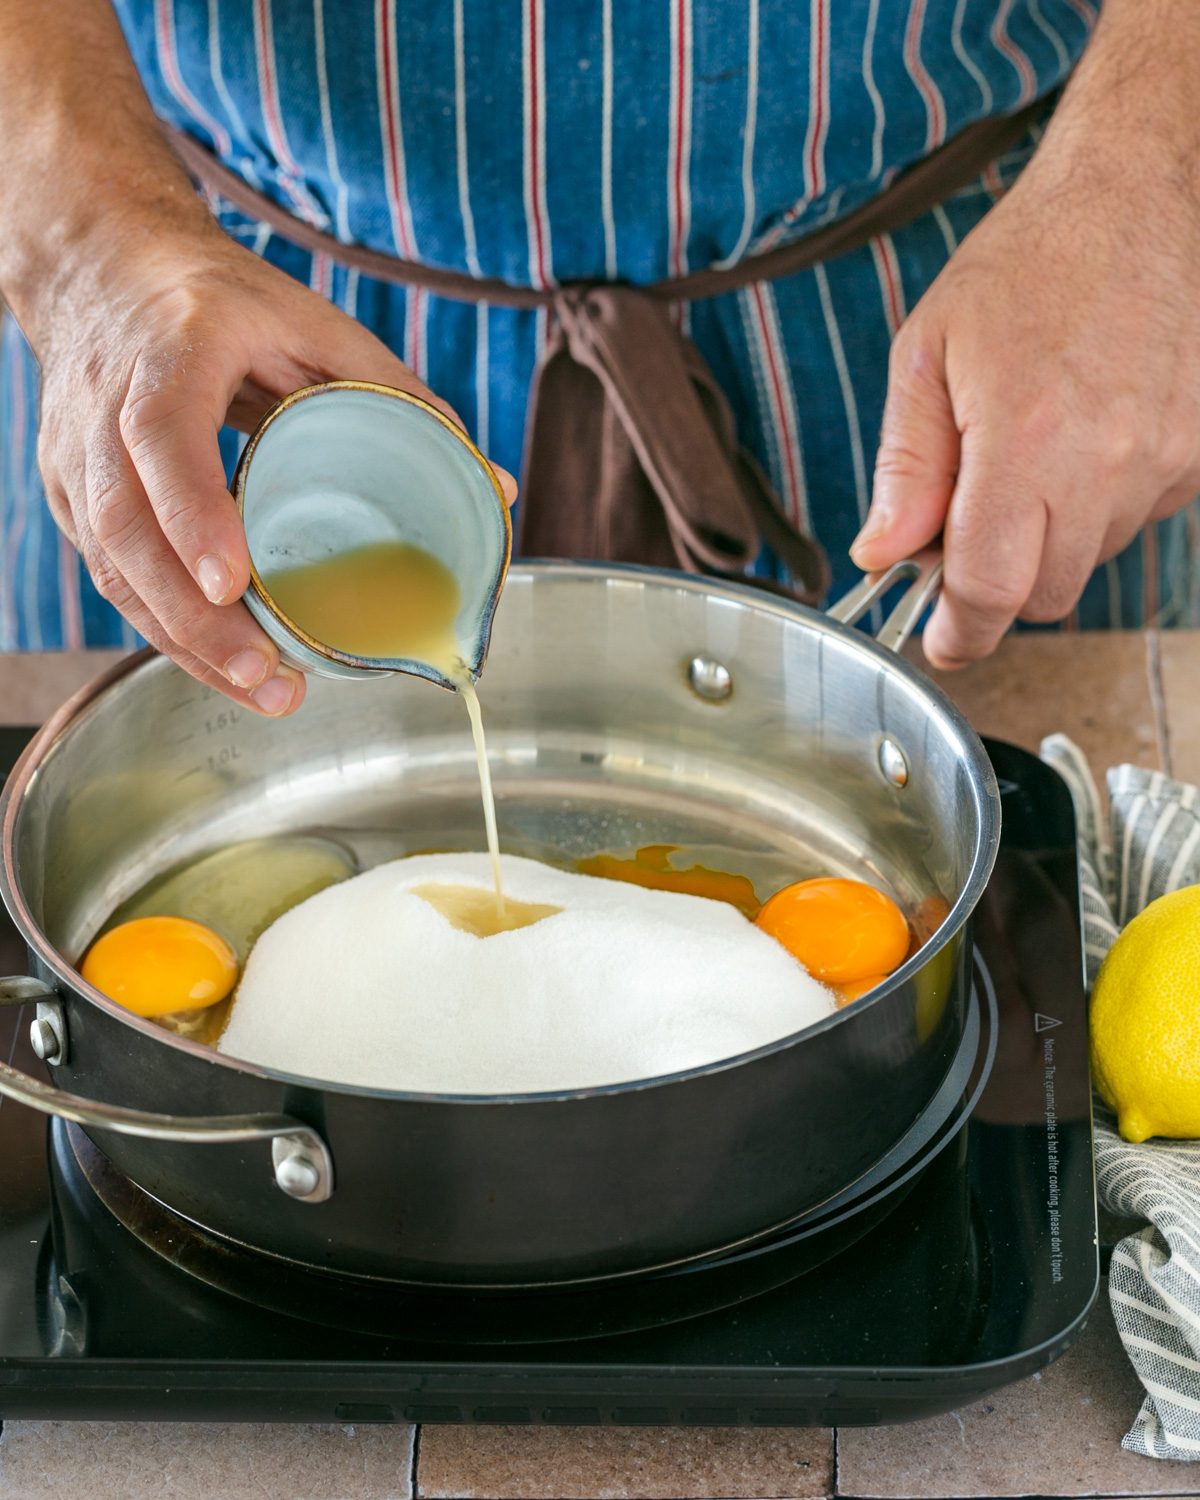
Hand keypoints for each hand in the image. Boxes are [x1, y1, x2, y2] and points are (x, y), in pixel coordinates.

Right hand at [31, 222, 515, 714]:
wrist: (108, 269)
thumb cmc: (224, 301)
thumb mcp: (318, 327)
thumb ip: (403, 401)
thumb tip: (496, 489)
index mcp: (174, 348)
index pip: (163, 434)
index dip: (192, 510)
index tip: (232, 580)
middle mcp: (108, 402)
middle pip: (127, 524)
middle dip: (192, 613)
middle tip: (264, 672)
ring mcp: (74, 453)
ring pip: (111, 563)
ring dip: (182, 639)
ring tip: (260, 687)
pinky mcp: (67, 492)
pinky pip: (110, 574)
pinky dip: (165, 628)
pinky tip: (222, 665)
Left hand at [851, 110, 1199, 666]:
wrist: (1137, 197)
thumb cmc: (1030, 264)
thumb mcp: (927, 357)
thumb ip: (906, 470)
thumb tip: (883, 551)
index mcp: (1026, 443)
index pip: (990, 590)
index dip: (959, 632)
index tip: (941, 641)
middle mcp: (1106, 463)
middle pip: (1042, 594)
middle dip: (997, 582)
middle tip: (968, 523)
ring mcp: (1164, 461)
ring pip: (1090, 559)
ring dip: (1049, 536)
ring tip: (1030, 452)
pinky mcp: (1198, 453)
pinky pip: (1136, 519)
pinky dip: (1098, 503)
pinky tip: (1082, 439)